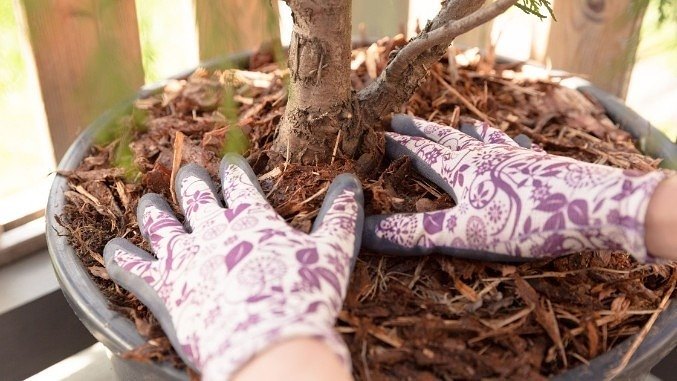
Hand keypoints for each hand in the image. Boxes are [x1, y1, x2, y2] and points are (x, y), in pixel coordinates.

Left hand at [104, 154, 363, 379]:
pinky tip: (110, 249)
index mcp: (252, 218)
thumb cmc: (304, 296)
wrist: (269, 344)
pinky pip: (132, 268)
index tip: (230, 161)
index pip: (238, 182)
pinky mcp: (164, 289)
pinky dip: (119, 258)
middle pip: (196, 195)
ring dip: (154, 211)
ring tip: (149, 202)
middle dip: (192, 181)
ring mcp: (185, 258)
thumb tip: (351, 181)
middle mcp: (213, 230)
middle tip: (189, 174)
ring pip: (160, 224)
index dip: (234, 169)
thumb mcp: (333, 252)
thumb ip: (340, 215)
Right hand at [363, 115, 667, 261]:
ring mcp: (514, 157)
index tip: (377, 134)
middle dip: (421, 130)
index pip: (420, 153)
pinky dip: (511, 142)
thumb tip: (367, 231)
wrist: (592, 207)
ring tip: (458, 122)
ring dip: (465, 131)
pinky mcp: (541, 164)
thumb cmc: (524, 221)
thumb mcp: (464, 232)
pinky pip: (519, 148)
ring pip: (483, 138)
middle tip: (400, 117)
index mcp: (461, 170)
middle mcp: (484, 156)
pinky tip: (516, 139)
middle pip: (446, 138)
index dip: (397, 145)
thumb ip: (417, 232)